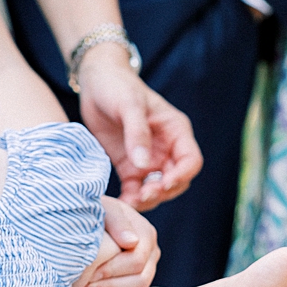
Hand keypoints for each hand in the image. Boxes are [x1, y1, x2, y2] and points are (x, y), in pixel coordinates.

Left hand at [74, 50, 200, 208]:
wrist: (95, 82)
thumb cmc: (117, 88)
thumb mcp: (129, 106)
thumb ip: (137, 134)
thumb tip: (144, 165)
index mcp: (176, 131)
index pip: (191, 161)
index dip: (181, 176)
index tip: (163, 184)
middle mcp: (166, 148)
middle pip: (176, 180)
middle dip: (163, 192)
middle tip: (142, 197)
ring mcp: (147, 158)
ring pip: (156, 187)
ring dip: (147, 199)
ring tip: (129, 204)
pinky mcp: (128, 165)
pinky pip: (134, 187)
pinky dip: (130, 197)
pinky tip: (119, 203)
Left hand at [74, 196, 159, 286]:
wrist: (81, 222)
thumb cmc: (88, 213)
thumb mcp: (100, 210)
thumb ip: (115, 222)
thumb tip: (131, 242)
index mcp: (144, 234)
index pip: (137, 260)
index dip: (113, 270)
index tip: (89, 275)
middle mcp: (149, 254)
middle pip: (139, 280)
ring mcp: (145, 272)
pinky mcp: (134, 286)